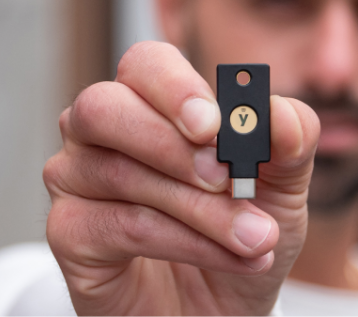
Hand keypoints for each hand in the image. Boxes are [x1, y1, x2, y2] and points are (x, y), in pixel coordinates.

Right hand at [44, 41, 319, 315]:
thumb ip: (289, 142)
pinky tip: (230, 258)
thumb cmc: (241, 232)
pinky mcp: (69, 232)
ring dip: (200, 209)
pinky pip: (119, 225)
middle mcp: (99, 131)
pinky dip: (184, 242)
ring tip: (257, 238)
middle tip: (228, 179)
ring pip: (120, 172)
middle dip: (170, 143)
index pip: (145, 64)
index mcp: (150, 101)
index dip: (175, 87)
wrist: (222, 309)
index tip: (215, 125)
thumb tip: (277, 113)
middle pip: (105, 108)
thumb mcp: (283, 189)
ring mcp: (75, 179)